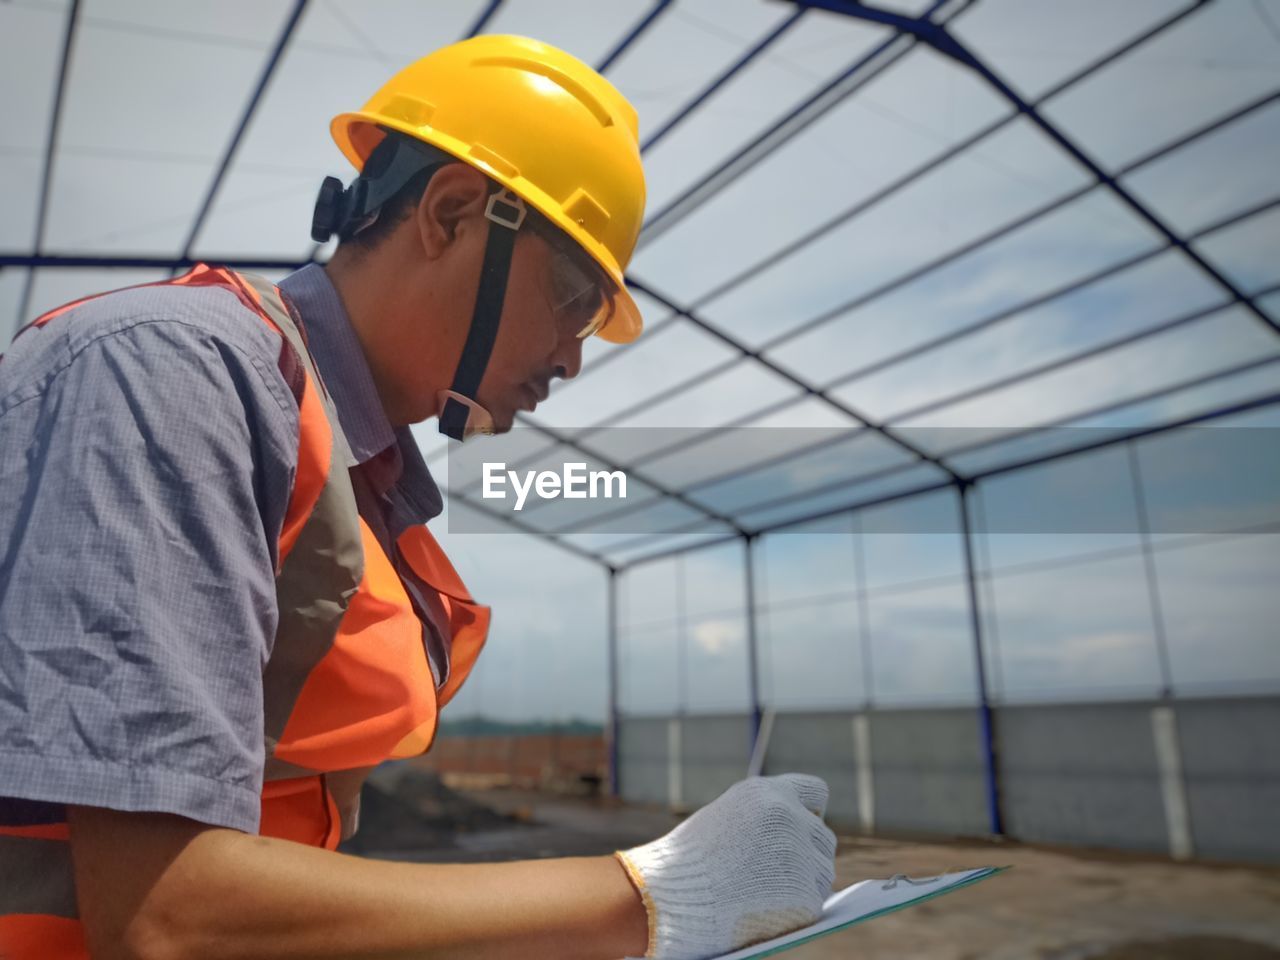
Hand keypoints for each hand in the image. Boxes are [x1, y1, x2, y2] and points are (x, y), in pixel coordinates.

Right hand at [614, 773, 836, 959]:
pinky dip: (796, 910)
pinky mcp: (805, 895)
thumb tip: (801, 834)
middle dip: (807, 854)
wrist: (666, 895)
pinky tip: (766, 910)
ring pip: (824, 872)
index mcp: (769, 793)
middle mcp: (790, 817)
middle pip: (823, 837)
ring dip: (805, 883)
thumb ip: (764, 817)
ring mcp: (800, 856)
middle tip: (778, 874)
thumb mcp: (727, 816)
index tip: (801, 828)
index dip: (809, 812)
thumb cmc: (687, 861)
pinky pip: (815, 902)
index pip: (815, 793)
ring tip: (766, 893)